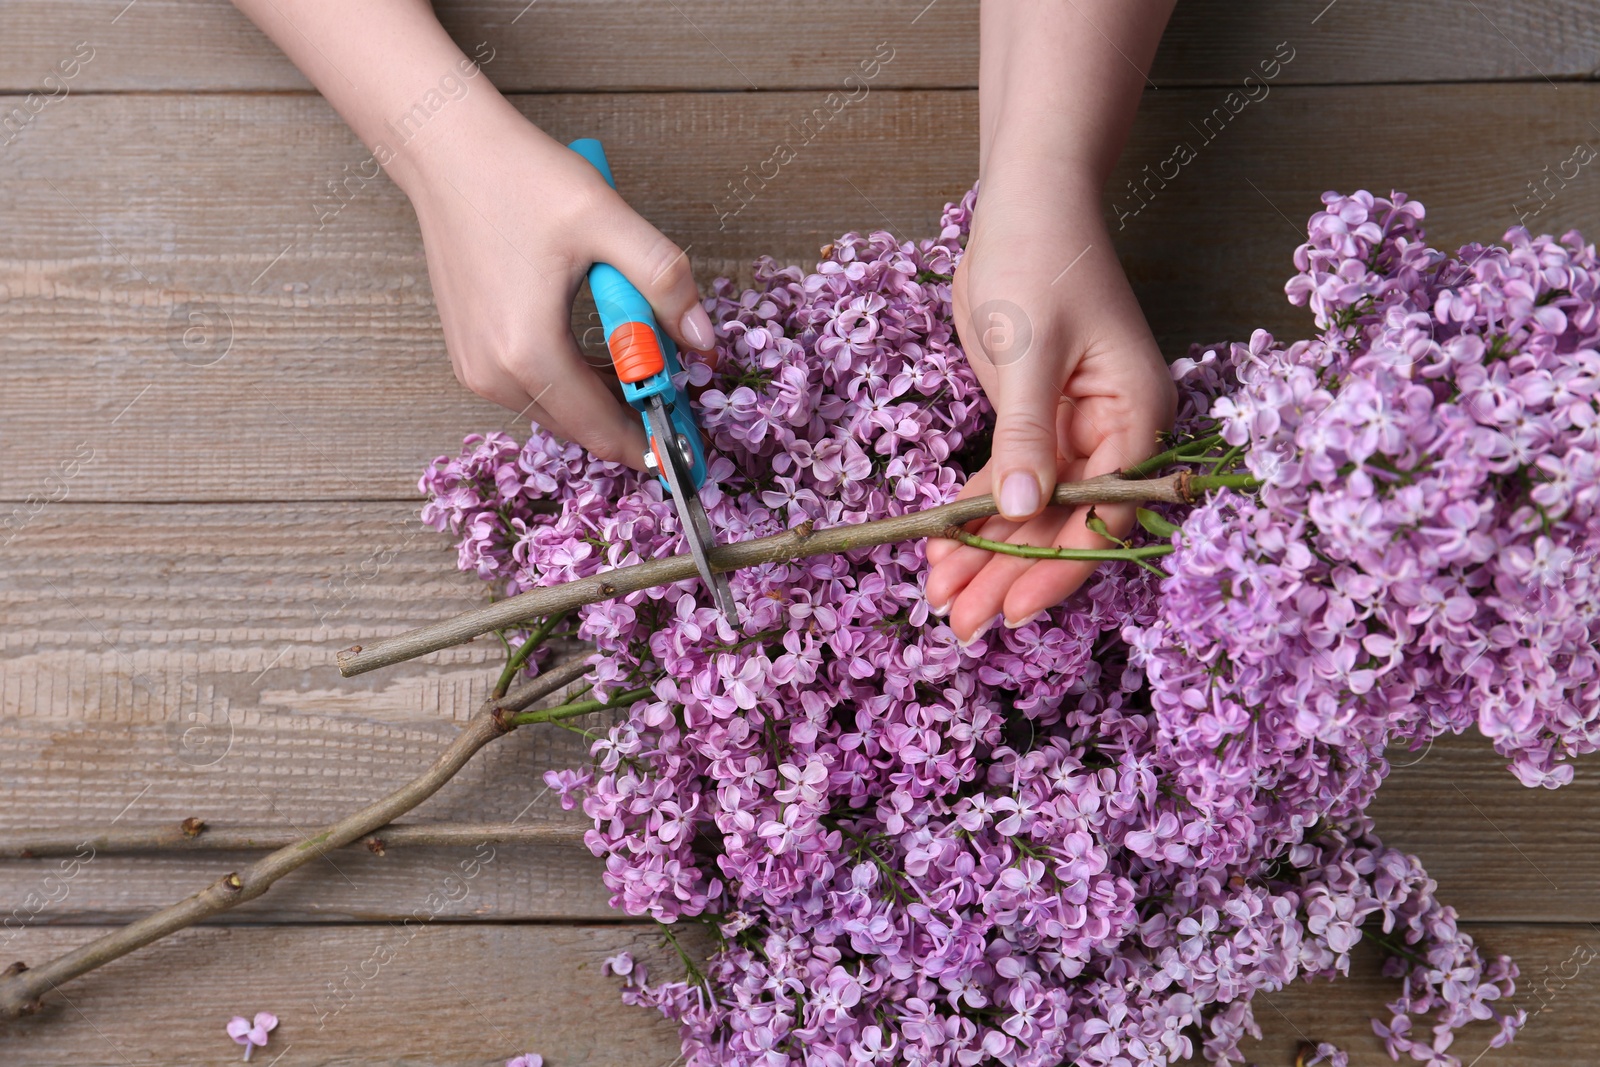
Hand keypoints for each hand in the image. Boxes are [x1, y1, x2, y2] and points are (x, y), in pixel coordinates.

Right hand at [405, 105, 715, 468]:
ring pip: (557, 411)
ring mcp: (475, 367)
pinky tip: (600, 352)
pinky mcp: (469, 354)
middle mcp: (493, 373)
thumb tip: (703, 341)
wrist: (447, 152)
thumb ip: (664, 282)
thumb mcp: (608, 221)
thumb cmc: (519, 179)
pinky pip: (533, 389)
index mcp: (528, 352)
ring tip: (644, 362)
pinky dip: (572, 381)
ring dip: (603, 398)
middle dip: (632, 419)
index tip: (690, 451)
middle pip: (581, 427)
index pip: (602, 430)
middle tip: (679, 398)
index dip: (652, 445)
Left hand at [925, 184, 1175, 641]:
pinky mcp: (1034, 422)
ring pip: (1032, 513)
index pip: (1106, 512)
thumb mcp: (1029, 347)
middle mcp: (1113, 433)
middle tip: (961, 626)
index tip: (1010, 607)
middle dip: (1011, 574)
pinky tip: (941, 552)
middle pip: (1066, 524)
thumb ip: (1027, 433)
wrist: (1024, 201)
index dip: (1058, 565)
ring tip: (940, 601)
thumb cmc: (1040, 256)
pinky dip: (975, 516)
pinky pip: (1009, 483)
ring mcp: (1074, 431)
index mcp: (1137, 415)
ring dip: (987, 556)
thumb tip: (1025, 511)